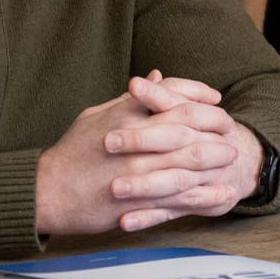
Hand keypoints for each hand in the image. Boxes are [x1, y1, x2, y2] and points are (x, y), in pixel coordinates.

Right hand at [35, 71, 253, 235]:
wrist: (47, 190)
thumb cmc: (72, 152)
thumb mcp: (97, 114)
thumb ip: (131, 99)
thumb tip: (155, 78)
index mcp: (126, 115)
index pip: (172, 95)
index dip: (198, 95)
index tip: (216, 99)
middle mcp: (136, 140)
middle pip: (188, 126)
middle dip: (215, 127)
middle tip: (232, 130)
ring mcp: (138, 171)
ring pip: (188, 162)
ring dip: (215, 160)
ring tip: (232, 159)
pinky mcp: (138, 201)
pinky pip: (179, 198)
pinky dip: (205, 195)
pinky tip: (222, 194)